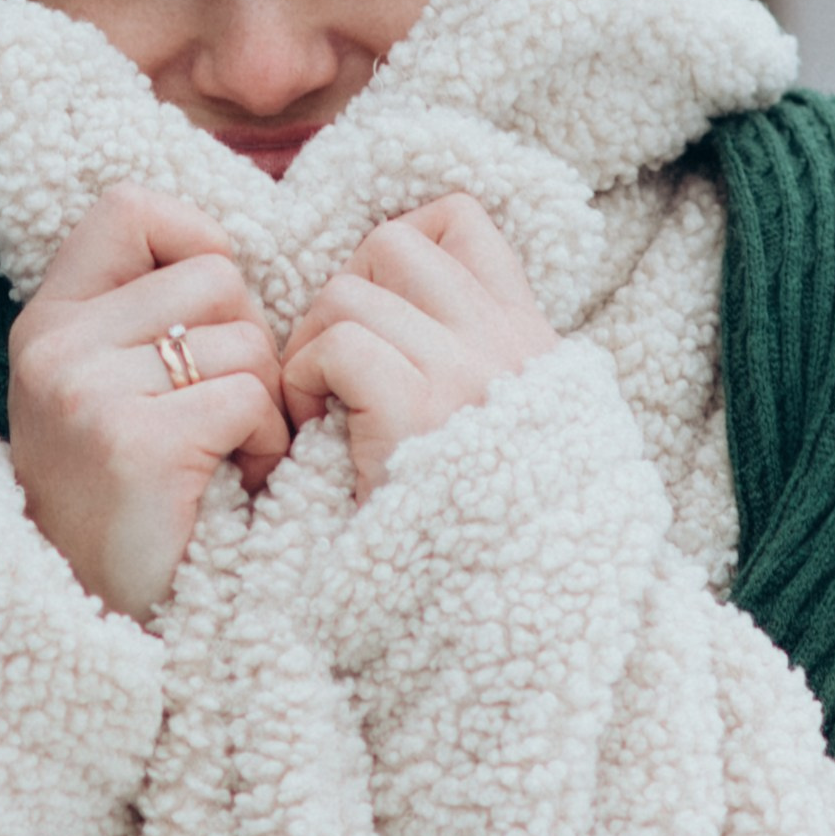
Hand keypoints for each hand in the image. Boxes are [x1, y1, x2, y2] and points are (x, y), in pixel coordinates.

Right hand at [10, 186, 290, 619]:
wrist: (90, 617)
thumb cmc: (126, 498)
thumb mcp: (107, 387)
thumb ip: (146, 316)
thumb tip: (235, 250)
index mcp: (49, 320)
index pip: (128, 207)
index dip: (194, 240)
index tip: (209, 313)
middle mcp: (57, 345)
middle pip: (214, 276)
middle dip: (248, 340)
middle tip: (224, 410)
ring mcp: (88, 391)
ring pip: (244, 340)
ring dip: (262, 402)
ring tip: (227, 455)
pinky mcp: (135, 443)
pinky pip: (249, 398)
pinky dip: (263, 443)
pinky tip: (233, 481)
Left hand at [279, 195, 559, 502]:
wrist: (504, 616)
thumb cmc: (477, 532)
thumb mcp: (497, 431)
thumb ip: (465, 361)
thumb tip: (387, 307)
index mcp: (530, 340)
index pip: (464, 220)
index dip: (402, 242)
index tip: (376, 308)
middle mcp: (507, 343)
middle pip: (395, 241)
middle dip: (343, 290)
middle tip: (331, 363)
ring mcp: (467, 370)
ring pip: (352, 289)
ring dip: (313, 341)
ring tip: (317, 405)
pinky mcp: (420, 407)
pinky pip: (336, 344)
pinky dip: (305, 379)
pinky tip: (310, 431)